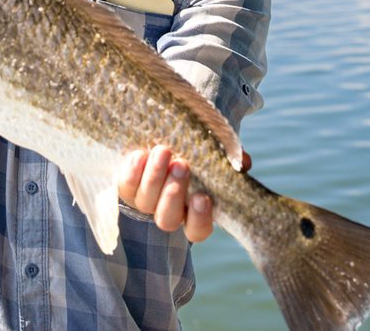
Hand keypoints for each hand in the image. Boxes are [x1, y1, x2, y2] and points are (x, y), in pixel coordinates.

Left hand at [117, 145, 250, 243]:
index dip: (199, 219)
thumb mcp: (216, 154)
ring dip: (155, 177)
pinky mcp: (128, 188)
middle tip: (182, 165)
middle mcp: (169, 212)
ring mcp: (146, 202)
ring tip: (163, 151)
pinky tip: (141, 155)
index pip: (198, 230)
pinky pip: (125, 187)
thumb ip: (231, 159)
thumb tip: (244, 162)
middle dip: (173, 193)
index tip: (202, 198)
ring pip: (145, 202)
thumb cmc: (197, 152)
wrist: (164, 140)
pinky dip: (133, 172)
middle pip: (167, 219)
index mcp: (194, 213)